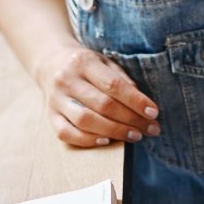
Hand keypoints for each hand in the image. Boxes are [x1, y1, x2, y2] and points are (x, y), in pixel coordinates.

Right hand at [39, 45, 160, 146]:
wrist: (51, 63)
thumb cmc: (87, 66)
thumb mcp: (105, 63)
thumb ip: (122, 80)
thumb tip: (143, 105)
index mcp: (83, 62)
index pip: (113, 85)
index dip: (135, 101)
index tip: (153, 113)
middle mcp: (67, 80)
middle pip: (102, 104)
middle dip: (130, 120)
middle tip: (150, 129)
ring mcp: (56, 99)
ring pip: (85, 120)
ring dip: (114, 131)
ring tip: (134, 136)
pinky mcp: (50, 116)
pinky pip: (66, 133)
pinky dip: (87, 140)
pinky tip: (106, 141)